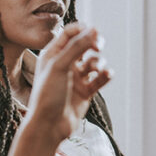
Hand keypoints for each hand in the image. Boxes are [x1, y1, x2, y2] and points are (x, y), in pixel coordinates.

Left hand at [26, 23, 110, 144]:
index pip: (69, 33)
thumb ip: (77, 47)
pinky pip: (99, 79)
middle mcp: (64, 64)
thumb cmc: (48, 95)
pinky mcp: (85, 92)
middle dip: (94, 43)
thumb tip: (94, 29)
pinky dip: (105, 75)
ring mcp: (75, 78)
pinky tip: (107, 75)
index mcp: (52, 54)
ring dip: (98, 63)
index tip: (94, 31)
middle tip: (99, 44)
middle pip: (83, 45)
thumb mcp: (60, 66)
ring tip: (96, 69)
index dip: (83, 29)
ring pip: (94, 62)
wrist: (49, 126)